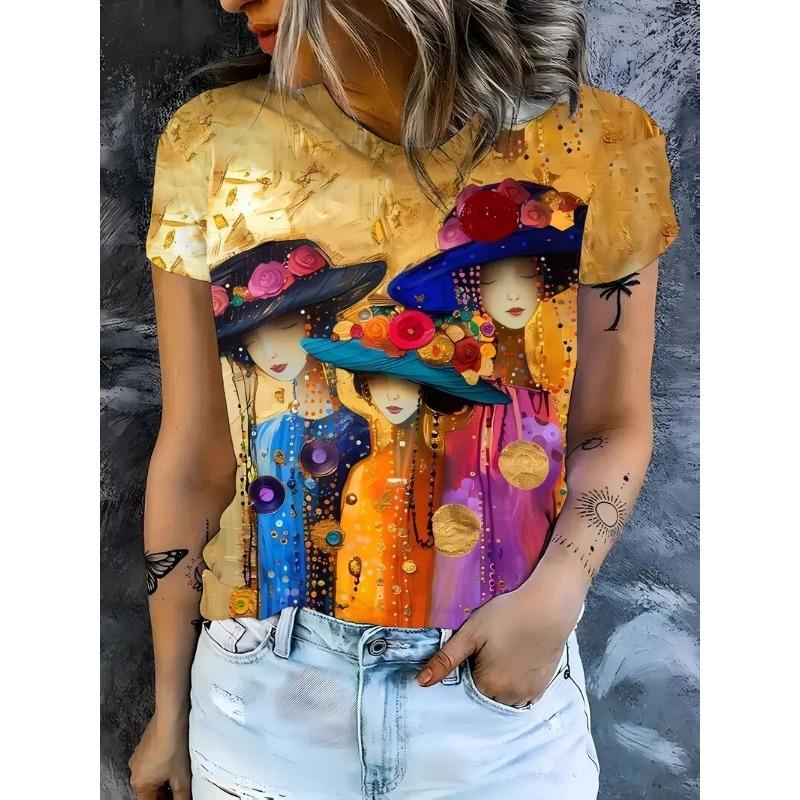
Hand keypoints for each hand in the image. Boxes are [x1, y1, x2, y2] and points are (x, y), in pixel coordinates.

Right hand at [129, 709, 190, 798]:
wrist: (170, 718)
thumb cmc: (174, 746)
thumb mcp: (182, 778)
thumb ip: (181, 797)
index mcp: (140, 784)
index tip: (174, 797)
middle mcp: (134, 772)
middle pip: (149, 791)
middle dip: (163, 792)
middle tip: (178, 789)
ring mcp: (138, 757)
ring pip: (150, 777)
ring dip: (162, 780)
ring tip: (178, 775)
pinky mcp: (143, 746)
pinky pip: (150, 763)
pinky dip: (160, 766)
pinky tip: (174, 761)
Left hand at [415, 574, 584, 706]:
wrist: (549, 607)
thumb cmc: (507, 615)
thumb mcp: (471, 633)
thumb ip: (446, 659)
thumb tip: (421, 682)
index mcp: (488, 685)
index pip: (466, 688)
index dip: (467, 668)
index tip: (474, 651)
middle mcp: (509, 696)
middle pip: (485, 694)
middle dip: (483, 677)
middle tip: (489, 649)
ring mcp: (528, 694)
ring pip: (504, 697)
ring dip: (500, 684)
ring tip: (503, 654)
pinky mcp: (543, 687)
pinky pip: (523, 695)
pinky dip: (517, 685)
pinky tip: (518, 661)